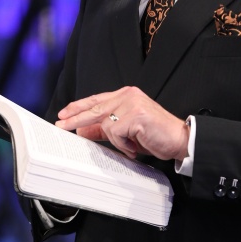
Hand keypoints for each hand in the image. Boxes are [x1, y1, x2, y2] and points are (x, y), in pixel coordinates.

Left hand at [55, 86, 189, 161]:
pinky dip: (124, 144)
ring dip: (117, 141)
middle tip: (61, 125)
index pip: (97, 99)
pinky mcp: (135, 115)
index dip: (79, 107)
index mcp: (126, 95)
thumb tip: (83, 129)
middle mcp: (128, 95)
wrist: (179, 139)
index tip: (64, 114)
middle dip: (76, 118)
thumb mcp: (125, 132)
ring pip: (106, 124)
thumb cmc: (155, 135)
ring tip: (132, 145)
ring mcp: (132, 103)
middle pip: (95, 107)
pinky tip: (135, 146)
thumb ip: (105, 129)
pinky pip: (116, 133)